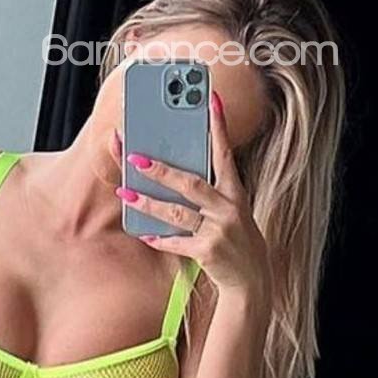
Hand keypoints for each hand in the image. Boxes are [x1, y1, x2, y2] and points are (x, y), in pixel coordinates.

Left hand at [115, 92, 269, 302]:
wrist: (251, 279)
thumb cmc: (236, 239)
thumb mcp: (232, 211)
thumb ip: (210, 193)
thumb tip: (175, 176)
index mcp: (235, 193)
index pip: (224, 154)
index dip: (218, 126)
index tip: (210, 98)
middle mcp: (228, 208)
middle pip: (191, 183)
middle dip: (162, 170)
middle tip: (135, 157)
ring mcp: (218, 231)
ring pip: (177, 213)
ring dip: (149, 203)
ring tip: (125, 194)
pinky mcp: (208, 253)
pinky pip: (176, 243)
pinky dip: (159, 238)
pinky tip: (142, 232)